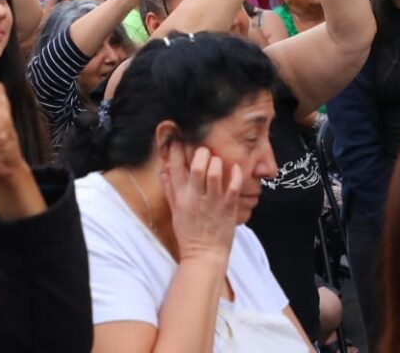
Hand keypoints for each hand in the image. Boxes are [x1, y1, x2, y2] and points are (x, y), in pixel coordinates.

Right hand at [161, 142, 240, 265]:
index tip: (178, 142)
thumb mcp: (175, 213)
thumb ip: (170, 192)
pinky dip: (235, 174)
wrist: (205, 256)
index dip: (175, 151)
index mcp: (181, 198)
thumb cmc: (190, 235)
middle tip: (204, 152)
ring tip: (217, 162)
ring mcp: (213, 203)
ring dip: (216, 162)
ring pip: (215, 173)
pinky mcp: (228, 208)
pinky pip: (234, 186)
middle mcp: (195, 198)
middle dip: (200, 154)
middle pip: (197, 167)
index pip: (174, 169)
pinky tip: (235, 169)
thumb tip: (164, 173)